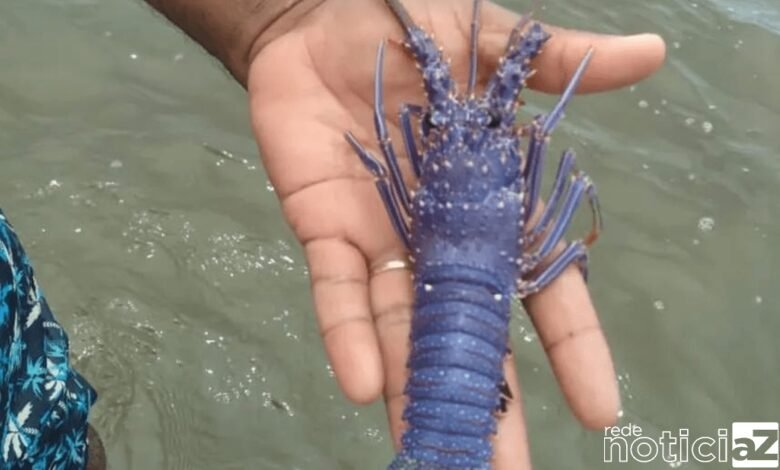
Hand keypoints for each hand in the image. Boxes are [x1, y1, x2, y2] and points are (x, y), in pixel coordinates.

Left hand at [246, 1, 664, 466]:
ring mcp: (386, 244)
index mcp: (493, 206)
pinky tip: (367, 389)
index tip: (600, 413)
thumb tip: (651, 53)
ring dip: (420, 393)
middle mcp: (443, 241)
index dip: (573, 350)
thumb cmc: (408, 28)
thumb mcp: (491, 48)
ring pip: (406, 333)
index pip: (543, 290)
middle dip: (490, 402)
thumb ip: (559, 64)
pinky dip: (349, 337)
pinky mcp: (327, 232)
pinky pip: (339, 295)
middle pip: (474, 335)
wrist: (317, 17)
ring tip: (432, 454)